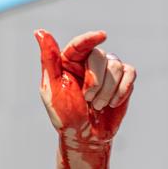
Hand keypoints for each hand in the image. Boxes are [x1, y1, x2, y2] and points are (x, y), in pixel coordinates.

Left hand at [34, 29, 135, 148]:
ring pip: (116, 66)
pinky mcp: (123, 80)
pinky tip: (112, 103)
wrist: (85, 136)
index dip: (90, 38)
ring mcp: (107, 70)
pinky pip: (130, 73)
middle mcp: (89, 62)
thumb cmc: (65, 113)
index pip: (80, 44)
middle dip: (94, 81)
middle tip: (87, 99)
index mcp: (69, 62)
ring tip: (96, 106)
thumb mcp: (52, 87)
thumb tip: (39, 31)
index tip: (101, 36)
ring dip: (106, 91)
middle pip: (99, 56)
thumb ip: (49, 59)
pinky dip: (121, 90)